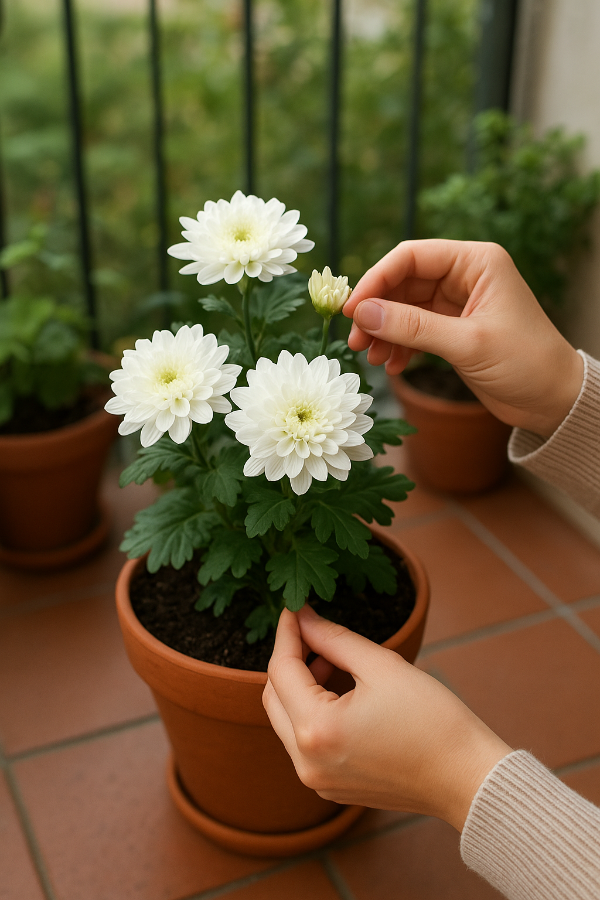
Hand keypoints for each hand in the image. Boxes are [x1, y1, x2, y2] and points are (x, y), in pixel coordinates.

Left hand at [263, 604, 511, 831]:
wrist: (467, 777)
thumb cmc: (433, 720)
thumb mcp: (382, 666)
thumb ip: (334, 639)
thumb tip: (304, 618)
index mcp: (316, 730)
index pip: (282, 670)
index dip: (288, 633)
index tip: (295, 607)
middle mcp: (306, 762)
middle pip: (274, 697)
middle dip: (290, 660)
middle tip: (314, 632)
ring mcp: (317, 780)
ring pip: (286, 720)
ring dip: (300, 686)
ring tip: (332, 660)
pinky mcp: (332, 787)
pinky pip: (304, 742)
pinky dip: (312, 712)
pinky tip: (339, 692)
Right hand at [344, 239, 583, 437]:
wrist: (553, 399)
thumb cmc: (526, 363)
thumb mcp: (467, 344)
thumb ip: (413, 327)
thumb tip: (363, 313)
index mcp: (476, 262)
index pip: (411, 256)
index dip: (376, 280)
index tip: (351, 309)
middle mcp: (465, 276)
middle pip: (402, 282)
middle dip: (377, 311)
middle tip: (356, 340)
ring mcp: (457, 302)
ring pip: (404, 307)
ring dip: (384, 331)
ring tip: (372, 358)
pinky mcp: (453, 328)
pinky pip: (414, 329)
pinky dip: (399, 345)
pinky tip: (392, 366)